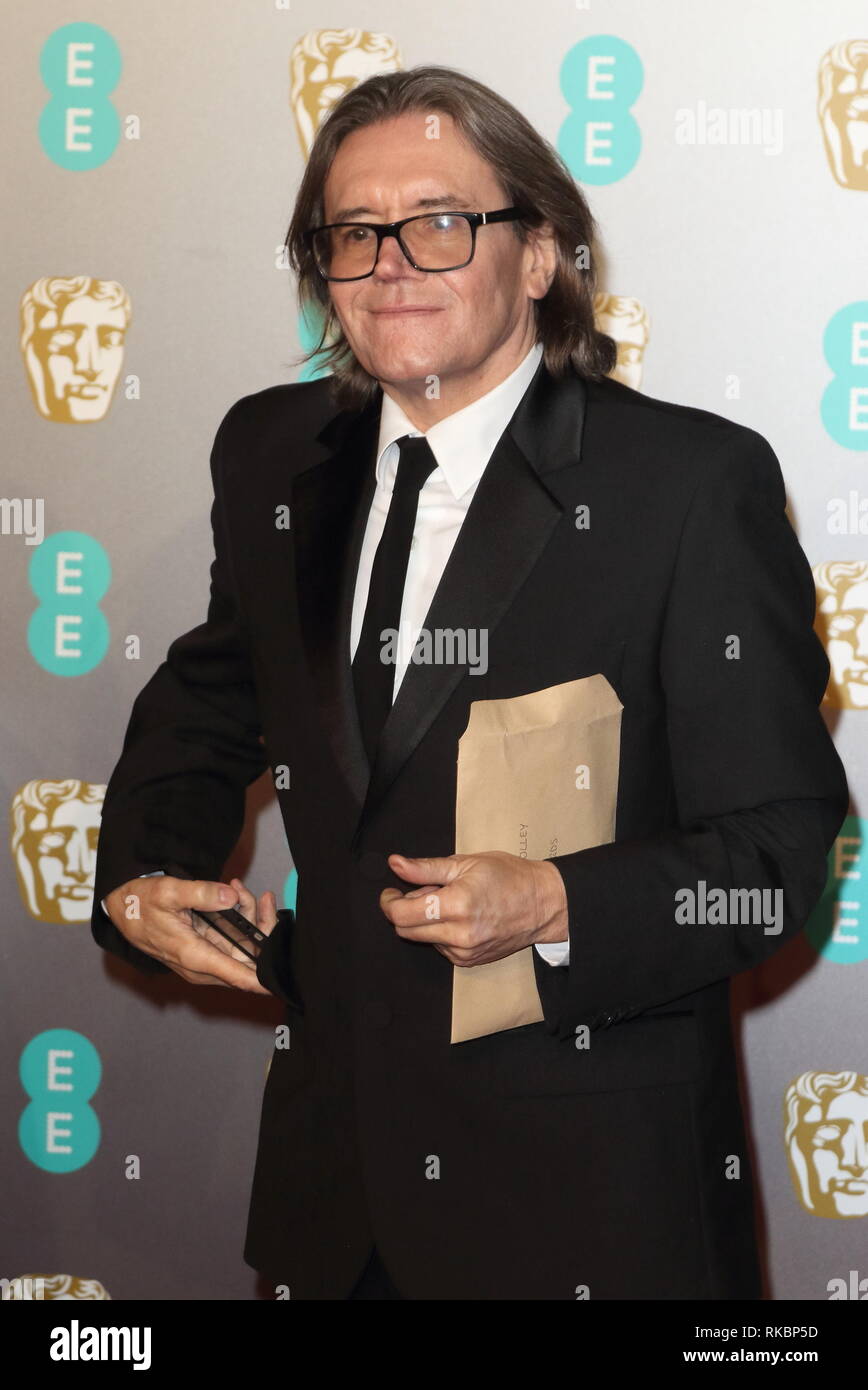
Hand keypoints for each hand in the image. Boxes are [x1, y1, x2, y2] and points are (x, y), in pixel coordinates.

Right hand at [103, 874, 278, 992]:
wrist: (123, 909)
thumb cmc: (142, 904)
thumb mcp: (168, 892)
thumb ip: (201, 894)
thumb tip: (231, 896)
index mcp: (194, 956)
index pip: (239, 976)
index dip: (266, 978)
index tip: (286, 971)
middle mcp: (203, 965)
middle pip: (249, 960)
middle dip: (262, 928)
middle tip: (263, 898)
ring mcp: (206, 959)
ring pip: (244, 948)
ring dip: (250, 918)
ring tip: (240, 887)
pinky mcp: (206, 951)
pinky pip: (233, 940)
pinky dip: (240, 918)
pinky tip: (236, 894)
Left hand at [379, 850, 567, 966]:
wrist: (543, 904)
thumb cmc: (508, 877)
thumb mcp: (466, 863)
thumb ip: (425, 868)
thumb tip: (396, 864)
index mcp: (457, 904)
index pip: (402, 914)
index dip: (389, 902)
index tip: (391, 892)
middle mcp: (459, 934)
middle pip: (406, 930)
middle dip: (404, 910)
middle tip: (423, 891)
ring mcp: (465, 951)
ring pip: (422, 939)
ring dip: (424, 921)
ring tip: (448, 902)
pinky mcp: (469, 961)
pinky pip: (440, 948)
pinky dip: (440, 932)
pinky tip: (459, 917)